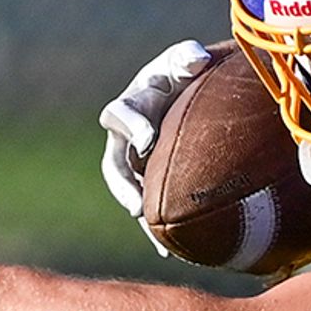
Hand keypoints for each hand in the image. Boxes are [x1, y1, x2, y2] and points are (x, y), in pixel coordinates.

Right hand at [99, 38, 216, 239]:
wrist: (196, 90)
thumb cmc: (188, 70)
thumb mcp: (186, 59)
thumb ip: (187, 57)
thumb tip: (196, 60)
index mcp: (132, 103)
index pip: (121, 115)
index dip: (132, 127)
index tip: (148, 141)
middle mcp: (127, 136)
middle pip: (114, 165)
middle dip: (124, 187)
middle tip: (136, 207)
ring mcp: (136, 160)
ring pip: (130, 191)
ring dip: (140, 212)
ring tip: (153, 235)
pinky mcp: (150, 177)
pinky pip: (150, 204)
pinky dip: (157, 227)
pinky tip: (169, 252)